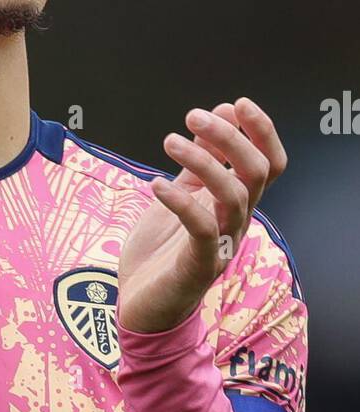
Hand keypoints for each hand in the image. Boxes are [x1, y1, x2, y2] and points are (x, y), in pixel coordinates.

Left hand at [117, 98, 287, 333]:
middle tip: (194, 115)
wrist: (142, 307)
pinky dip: (181, 202)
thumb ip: (198, 162)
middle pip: (256, 173)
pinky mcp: (201, 266)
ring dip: (202, 162)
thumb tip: (218, 115)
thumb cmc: (160, 253)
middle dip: (230, 138)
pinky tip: (155, 184)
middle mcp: (235, 222)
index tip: (237, 103)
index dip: (261, 132)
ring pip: (234, 197)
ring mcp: (222, 245)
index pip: (268, 164)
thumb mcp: (178, 195)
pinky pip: (202, 229)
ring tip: (170, 141)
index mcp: (233, 203)